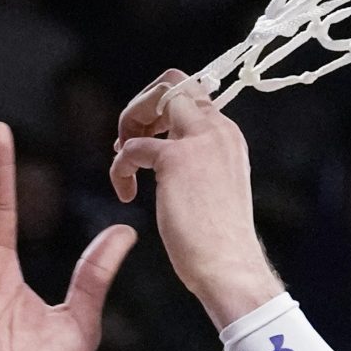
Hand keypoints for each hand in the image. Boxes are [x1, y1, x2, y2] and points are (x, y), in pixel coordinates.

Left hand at [108, 71, 283, 327]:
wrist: (230, 268)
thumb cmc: (219, 241)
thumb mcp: (212, 187)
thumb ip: (194, 162)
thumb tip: (156, 150)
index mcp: (227, 136)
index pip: (192, 94)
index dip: (160, 108)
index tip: (147, 138)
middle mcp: (218, 130)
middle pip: (173, 82)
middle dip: (140, 105)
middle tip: (128, 143)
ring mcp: (199, 142)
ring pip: (156, 95)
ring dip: (128, 121)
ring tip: (122, 158)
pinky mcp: (177, 160)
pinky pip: (132, 147)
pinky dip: (119, 168)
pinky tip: (125, 193)